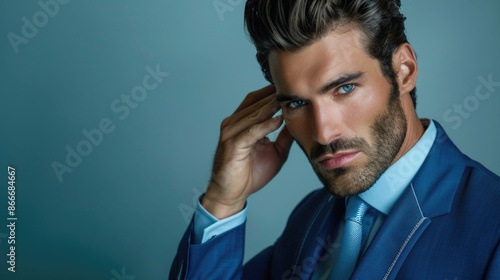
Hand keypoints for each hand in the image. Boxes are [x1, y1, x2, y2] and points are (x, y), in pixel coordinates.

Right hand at [203, 85, 293, 218]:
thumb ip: (285, 137)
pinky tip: (279, 120)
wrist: (232, 194)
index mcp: (241, 122)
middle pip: (255, 102)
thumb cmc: (250, 174)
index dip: (273, 92)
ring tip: (289, 99)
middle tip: (294, 87)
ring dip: (271, 106)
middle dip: (274, 95)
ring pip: (254, 114)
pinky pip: (251, 132)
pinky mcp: (232, 144)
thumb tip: (299, 122)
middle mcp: (233, 123)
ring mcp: (231, 133)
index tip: (293, 87)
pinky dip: (265, 125)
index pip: (257, 100)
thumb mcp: (276, 152)